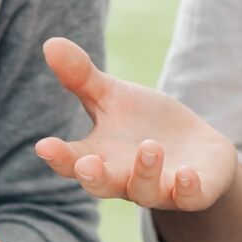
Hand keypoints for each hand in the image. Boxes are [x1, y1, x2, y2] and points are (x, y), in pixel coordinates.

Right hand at [36, 38, 237, 210]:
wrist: (197, 147)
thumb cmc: (145, 123)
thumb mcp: (113, 96)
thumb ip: (81, 77)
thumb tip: (50, 43)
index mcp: (100, 157)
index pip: (72, 161)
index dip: (58, 156)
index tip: (44, 146)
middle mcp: (124, 179)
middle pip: (103, 186)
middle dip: (94, 177)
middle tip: (86, 165)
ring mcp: (159, 189)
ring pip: (144, 191)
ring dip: (145, 172)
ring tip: (150, 147)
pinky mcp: (194, 192)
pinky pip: (188, 198)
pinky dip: (186, 189)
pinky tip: (186, 173)